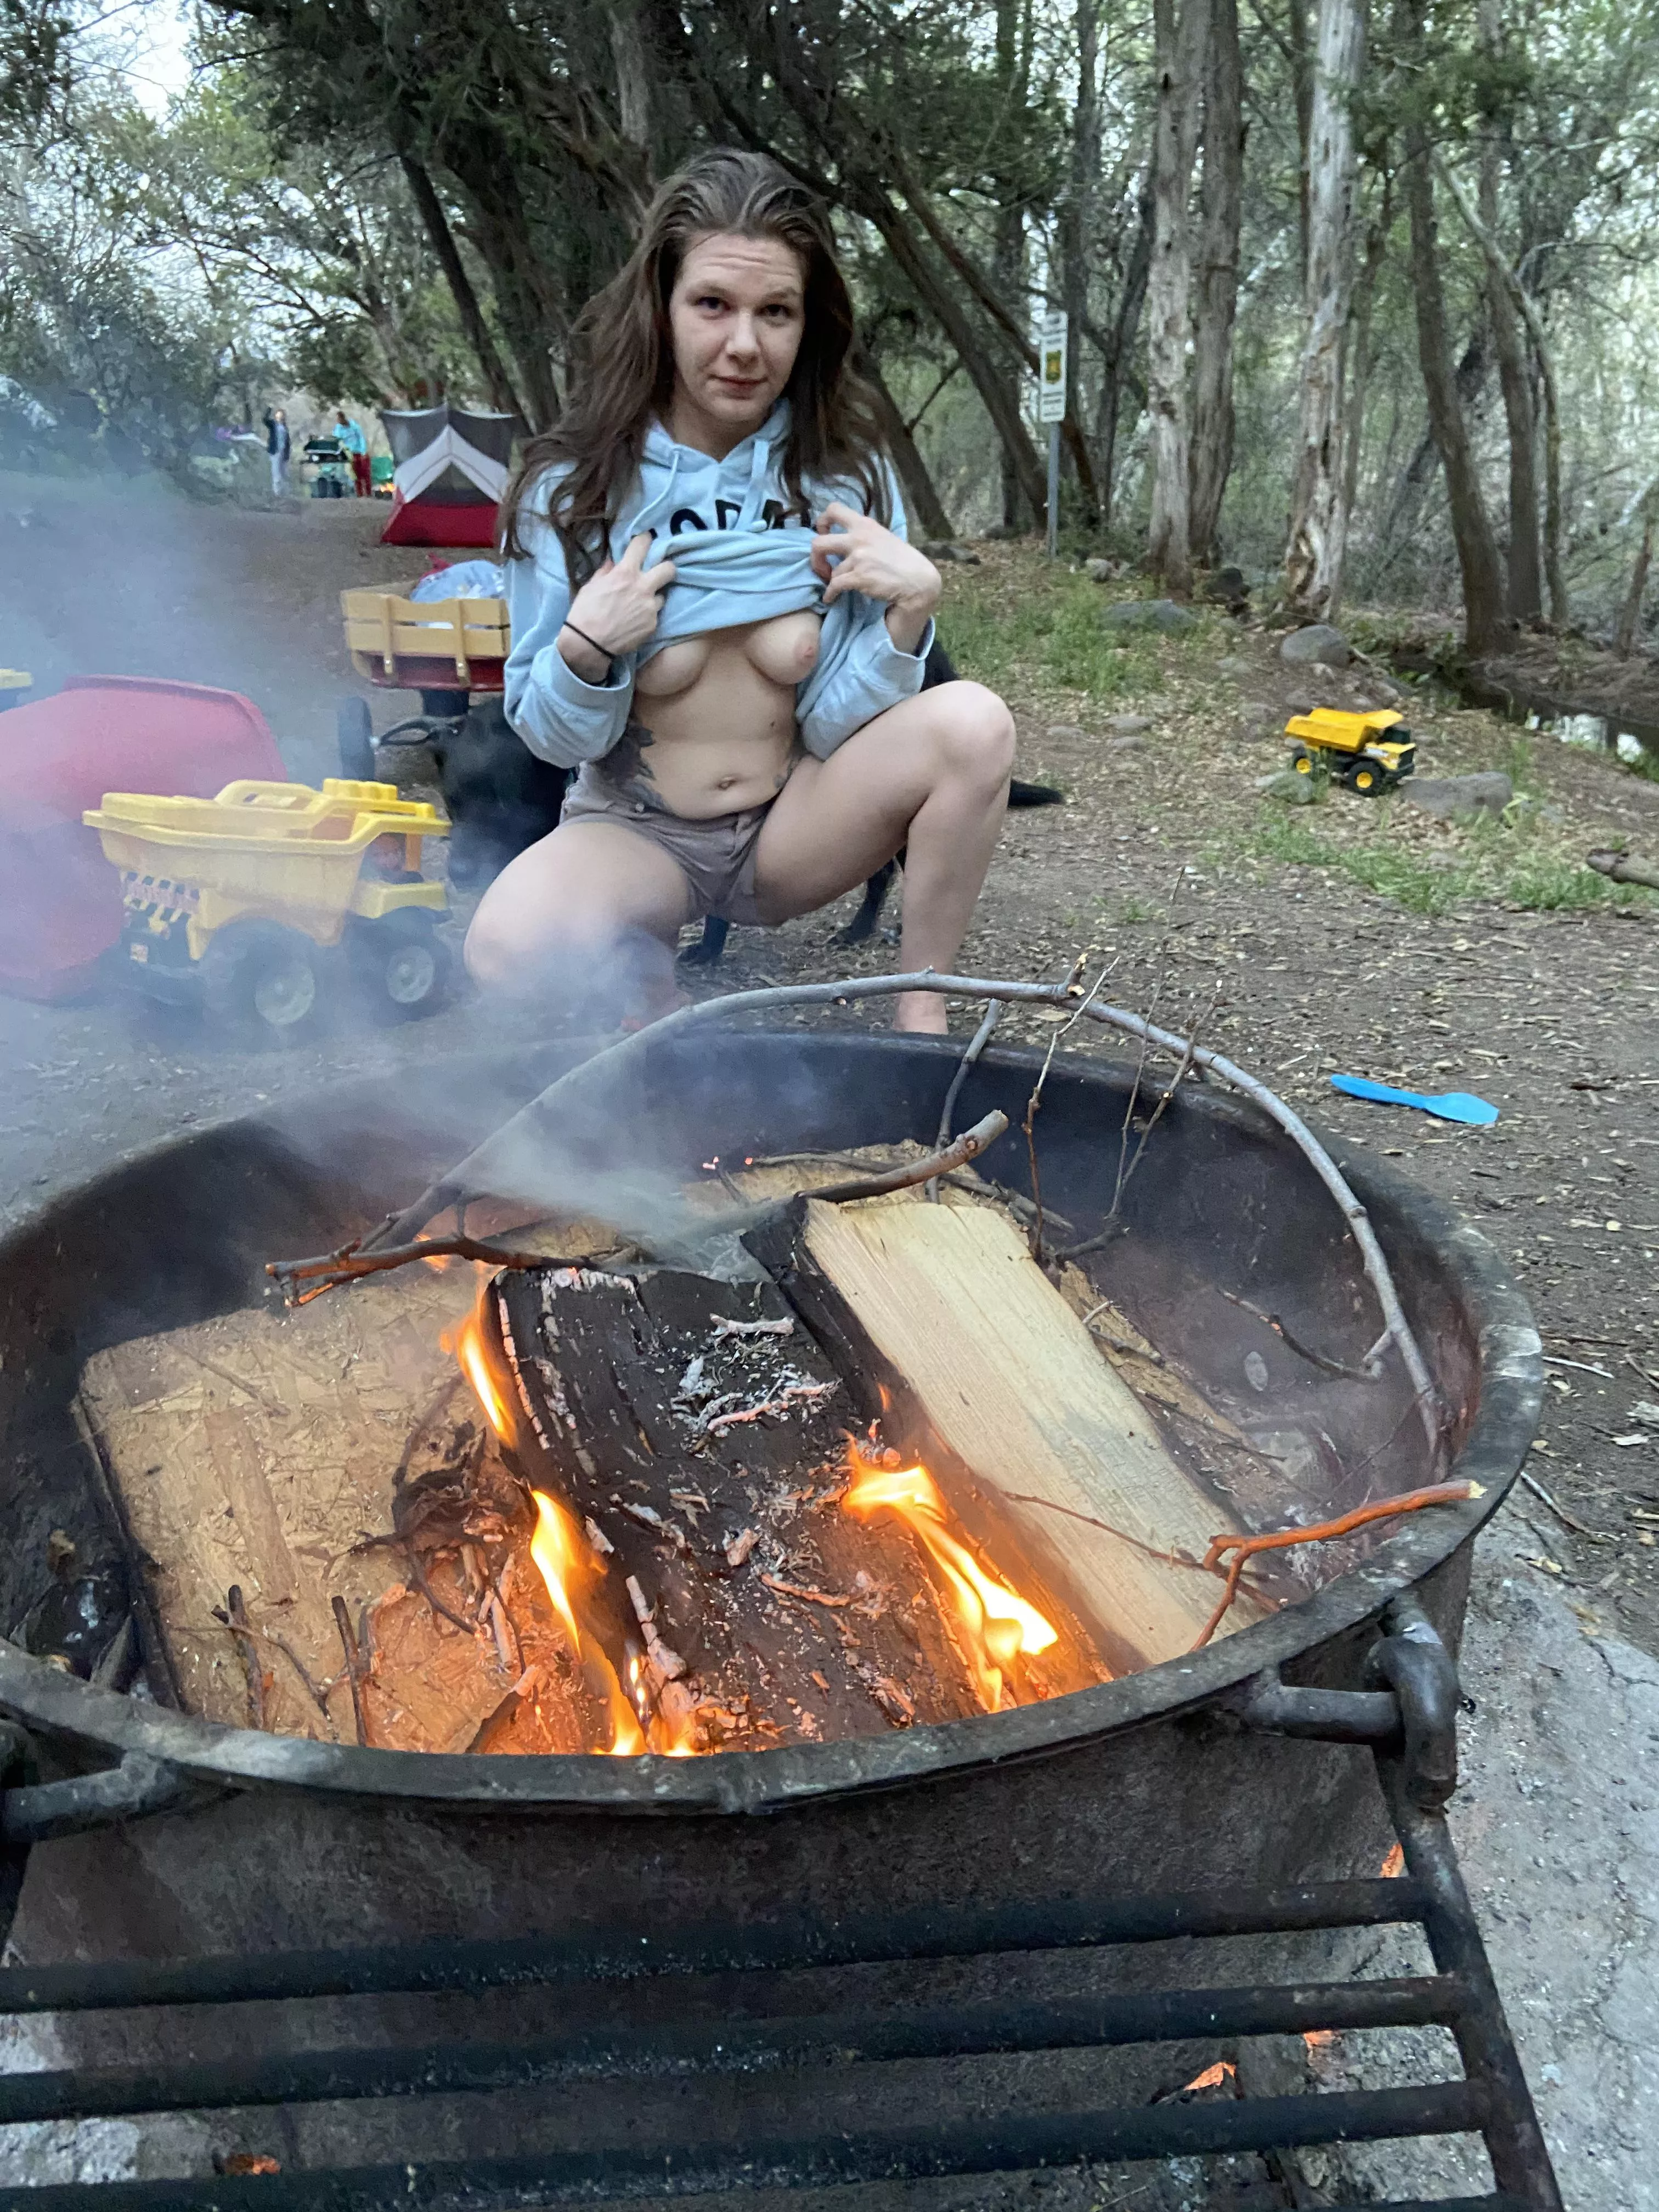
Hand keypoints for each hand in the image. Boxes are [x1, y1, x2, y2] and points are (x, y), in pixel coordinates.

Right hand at [561, 534, 675, 672]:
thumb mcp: (591, 587)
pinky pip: (654, 615)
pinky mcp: (653, 625)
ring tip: (641, 604)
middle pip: (669, 569)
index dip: (646, 540)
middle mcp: (643, 587)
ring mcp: (650, 607)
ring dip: (654, 597)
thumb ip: (605, 573)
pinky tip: (635, 621)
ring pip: (662, 595)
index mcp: (625, 573)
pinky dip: (647, 616)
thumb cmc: (585, 612)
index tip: (647, 540)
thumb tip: (612, 564)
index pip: (643, 545)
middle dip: (666, 568)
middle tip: (659, 572)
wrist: (589, 643)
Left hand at [810, 502, 940, 645]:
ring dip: (830, 581)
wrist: (918, 581)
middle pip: (819, 542)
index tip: (824, 533)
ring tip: (836, 587)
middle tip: (822, 566)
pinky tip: (831, 599)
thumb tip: (847, 542)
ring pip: (831, 571)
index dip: (822, 522)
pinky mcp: (859, 577)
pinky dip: (830, 594)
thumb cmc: (904, 561)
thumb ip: (865, 537)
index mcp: (865, 525)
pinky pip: (834, 586)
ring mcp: (858, 557)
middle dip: (815, 557)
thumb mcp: (884, 538)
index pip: (834, 509)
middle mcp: (859, 538)